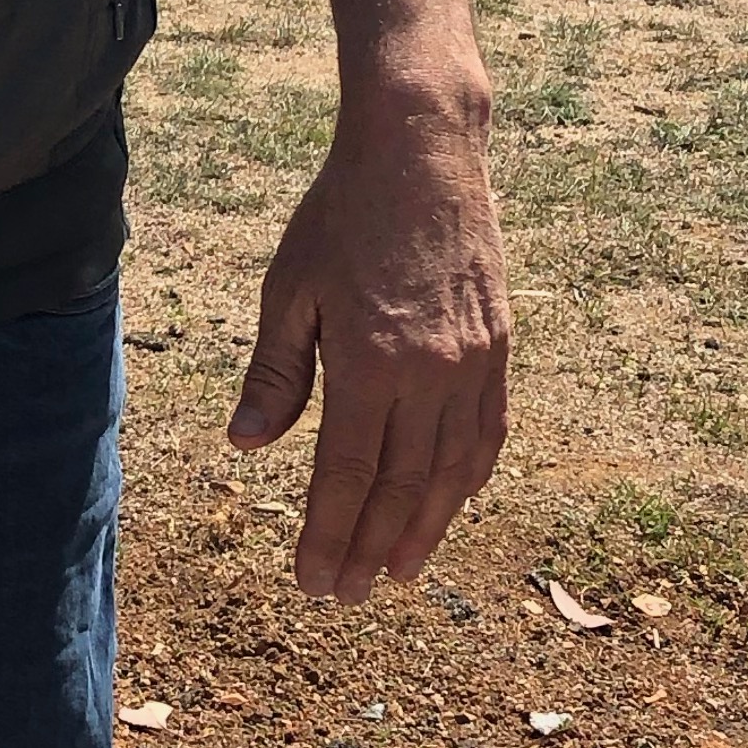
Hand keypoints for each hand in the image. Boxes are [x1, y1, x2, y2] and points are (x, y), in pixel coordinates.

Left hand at [227, 96, 509, 601]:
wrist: (422, 150)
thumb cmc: (342, 215)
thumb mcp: (289, 288)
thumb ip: (275, 372)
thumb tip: (247, 445)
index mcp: (370, 362)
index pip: (347, 476)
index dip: (329, 535)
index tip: (311, 580)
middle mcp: (431, 373)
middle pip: (401, 488)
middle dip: (372, 550)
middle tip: (347, 597)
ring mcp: (474, 363)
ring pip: (452, 472)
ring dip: (424, 529)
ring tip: (399, 573)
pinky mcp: (500, 347)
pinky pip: (488, 433)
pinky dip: (467, 479)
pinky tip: (448, 504)